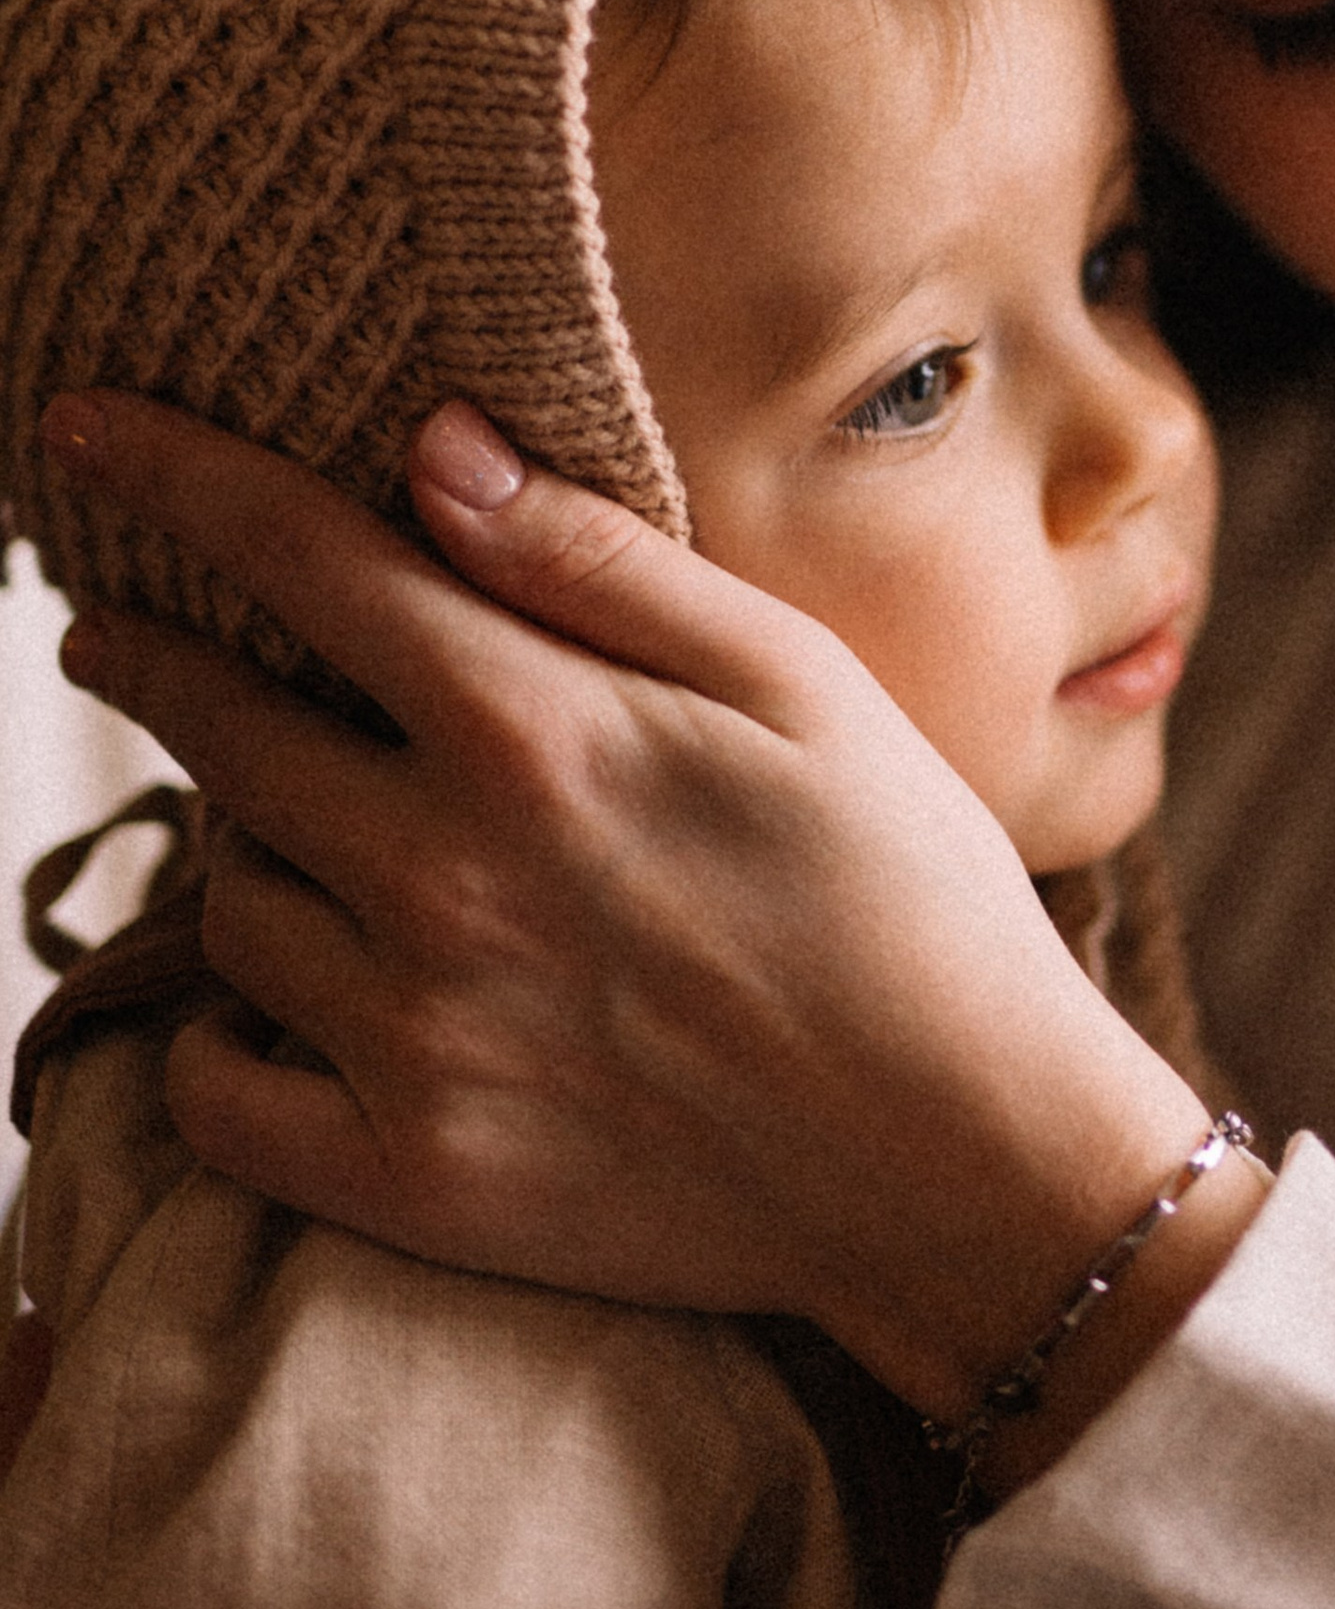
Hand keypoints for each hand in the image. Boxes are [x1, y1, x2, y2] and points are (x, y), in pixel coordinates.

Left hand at [42, 394, 1251, 1437]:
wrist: (970, 1168)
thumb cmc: (911, 896)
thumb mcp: (800, 684)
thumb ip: (603, 565)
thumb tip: (434, 450)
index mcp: (536, 732)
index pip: (299, 561)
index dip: (175, 477)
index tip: (81, 429)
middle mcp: (441, 878)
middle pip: (220, 726)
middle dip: (149, 654)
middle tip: (116, 630)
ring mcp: (412, 1039)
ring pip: (228, 902)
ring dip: (236, 842)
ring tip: (281, 823)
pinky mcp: (409, 1179)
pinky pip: (219, 1092)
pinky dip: (216, 1038)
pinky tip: (265, 1005)